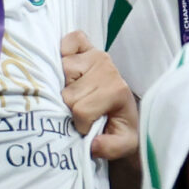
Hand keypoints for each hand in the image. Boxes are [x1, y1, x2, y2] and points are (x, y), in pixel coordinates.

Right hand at [60, 29, 138, 162]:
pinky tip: (70, 67)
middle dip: (70, 107)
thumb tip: (92, 144)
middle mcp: (106, 67)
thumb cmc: (121, 127)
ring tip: (75, 92)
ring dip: (64, 85)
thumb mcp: (124, 144)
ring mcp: (95, 54)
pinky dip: (65, 50)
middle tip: (80, 109)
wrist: (125, 111)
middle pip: (68, 91)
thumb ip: (111, 148)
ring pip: (63, 69)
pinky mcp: (86, 46)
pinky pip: (70, 40)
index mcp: (116, 90)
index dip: (81, 124)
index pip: (81, 110)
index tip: (88, 127)